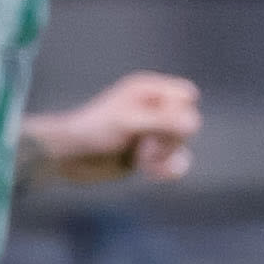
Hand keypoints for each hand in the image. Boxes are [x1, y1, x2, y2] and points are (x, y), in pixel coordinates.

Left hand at [26, 71, 200, 182]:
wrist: (69, 158)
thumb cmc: (94, 132)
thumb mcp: (129, 123)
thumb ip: (163, 121)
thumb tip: (193, 124)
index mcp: (148, 90)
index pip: (187, 96)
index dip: (179, 113)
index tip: (155, 125)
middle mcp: (153, 107)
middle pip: (188, 122)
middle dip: (170, 139)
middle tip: (142, 145)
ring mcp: (152, 131)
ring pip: (182, 144)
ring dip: (166, 156)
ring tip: (141, 160)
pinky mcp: (149, 153)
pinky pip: (176, 161)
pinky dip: (167, 169)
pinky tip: (149, 173)